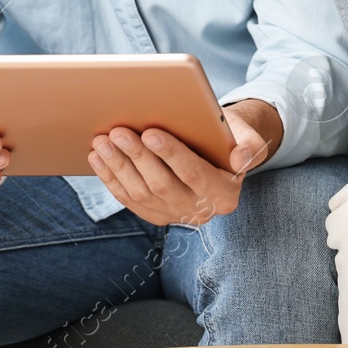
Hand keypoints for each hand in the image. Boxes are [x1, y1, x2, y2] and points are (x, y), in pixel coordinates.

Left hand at [86, 98, 281, 225]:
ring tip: (103, 140)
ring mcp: (174, 215)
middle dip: (137, 157)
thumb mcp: (248, 138)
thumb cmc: (231, 139)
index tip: (150, 132)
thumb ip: (249, 147)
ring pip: (140, 193)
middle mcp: (200, 211)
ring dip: (118, 166)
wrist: (221, 158)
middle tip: (118, 131)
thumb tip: (241, 158)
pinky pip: (128, 199)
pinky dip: (111, 178)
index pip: (195, 174)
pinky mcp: (154, 215)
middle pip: (162, 184)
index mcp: (225, 194)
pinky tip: (98, 156)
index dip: (171, 154)